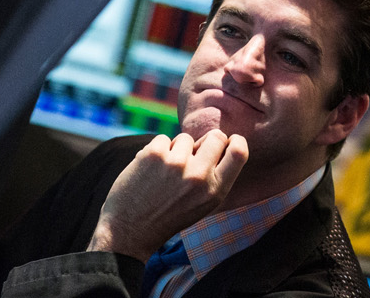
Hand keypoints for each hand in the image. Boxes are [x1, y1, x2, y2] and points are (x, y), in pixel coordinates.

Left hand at [87, 130, 248, 260]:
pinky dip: (155, 151)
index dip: (236, 141)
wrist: (129, 232)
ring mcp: (177, 163)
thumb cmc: (167, 217)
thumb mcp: (202, 205)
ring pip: (184, 138)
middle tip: (191, 154)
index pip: (240, 152)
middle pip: (216, 137)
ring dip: (175, 150)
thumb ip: (213, 177)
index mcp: (215, 191)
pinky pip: (162, 139)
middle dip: (205, 141)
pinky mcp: (154, 155)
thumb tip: (216, 141)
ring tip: (164, 173)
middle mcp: (199, 176)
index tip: (228, 141)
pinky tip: (149, 171)